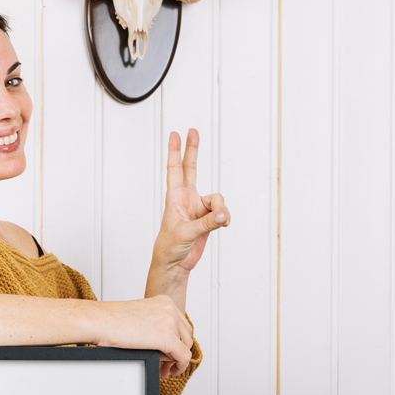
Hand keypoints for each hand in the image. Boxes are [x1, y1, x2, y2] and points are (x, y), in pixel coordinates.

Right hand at [89, 296, 192, 376]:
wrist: (99, 320)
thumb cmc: (110, 320)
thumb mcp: (140, 317)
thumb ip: (156, 326)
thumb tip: (165, 347)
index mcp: (164, 301)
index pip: (181, 323)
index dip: (178, 340)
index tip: (170, 350)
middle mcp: (170, 309)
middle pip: (186, 335)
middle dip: (179, 350)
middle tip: (169, 363)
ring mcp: (170, 323)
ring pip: (186, 346)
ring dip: (178, 360)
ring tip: (167, 369)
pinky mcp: (167, 338)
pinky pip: (183, 357)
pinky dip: (180, 367)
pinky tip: (171, 372)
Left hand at [145, 129, 229, 311]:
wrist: (175, 263)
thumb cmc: (170, 246)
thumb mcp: (185, 233)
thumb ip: (206, 223)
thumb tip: (222, 216)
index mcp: (174, 198)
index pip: (174, 170)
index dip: (175, 152)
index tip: (175, 134)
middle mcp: (187, 199)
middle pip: (191, 169)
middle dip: (193, 151)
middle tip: (193, 130)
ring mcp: (199, 208)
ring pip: (217, 199)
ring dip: (221, 209)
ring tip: (221, 221)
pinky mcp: (208, 219)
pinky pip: (222, 212)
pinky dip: (224, 217)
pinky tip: (224, 224)